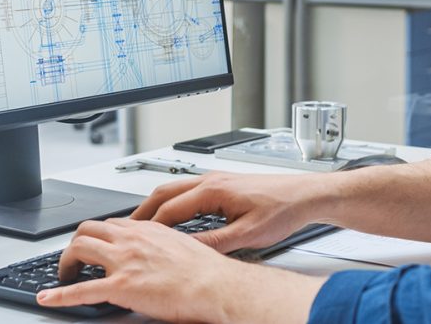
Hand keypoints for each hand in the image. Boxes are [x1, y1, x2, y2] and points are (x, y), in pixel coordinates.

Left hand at [37, 218, 324, 323]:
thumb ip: (162, 245)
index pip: (111, 224)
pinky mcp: (122, 286)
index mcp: (148, 229)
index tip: (94, 245)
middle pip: (89, 229)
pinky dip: (59, 296)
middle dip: (75, 243)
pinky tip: (47, 299)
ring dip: (65, 262)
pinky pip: (81, 290)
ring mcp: (125, 261)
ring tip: (62, 275)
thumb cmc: (207, 271)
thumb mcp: (182, 245)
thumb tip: (157, 255)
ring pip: (80, 248)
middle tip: (74, 259)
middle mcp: (132, 239)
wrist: (217, 285)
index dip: (98, 235)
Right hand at [131, 171, 324, 253]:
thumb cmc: (283, 209)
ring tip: (142, 225)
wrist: (305, 194)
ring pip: (174, 189)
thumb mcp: (246, 235)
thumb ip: (214, 243)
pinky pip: (188, 191)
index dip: (148, 226)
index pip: (169, 209)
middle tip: (125, 230)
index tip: (133, 239)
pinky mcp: (223, 183)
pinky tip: (172, 217)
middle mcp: (211, 180)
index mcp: (213, 190)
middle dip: (142, 211)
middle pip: (164, 193)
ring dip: (156, 205)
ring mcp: (216, 179)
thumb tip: (187, 252)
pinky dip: (172, 203)